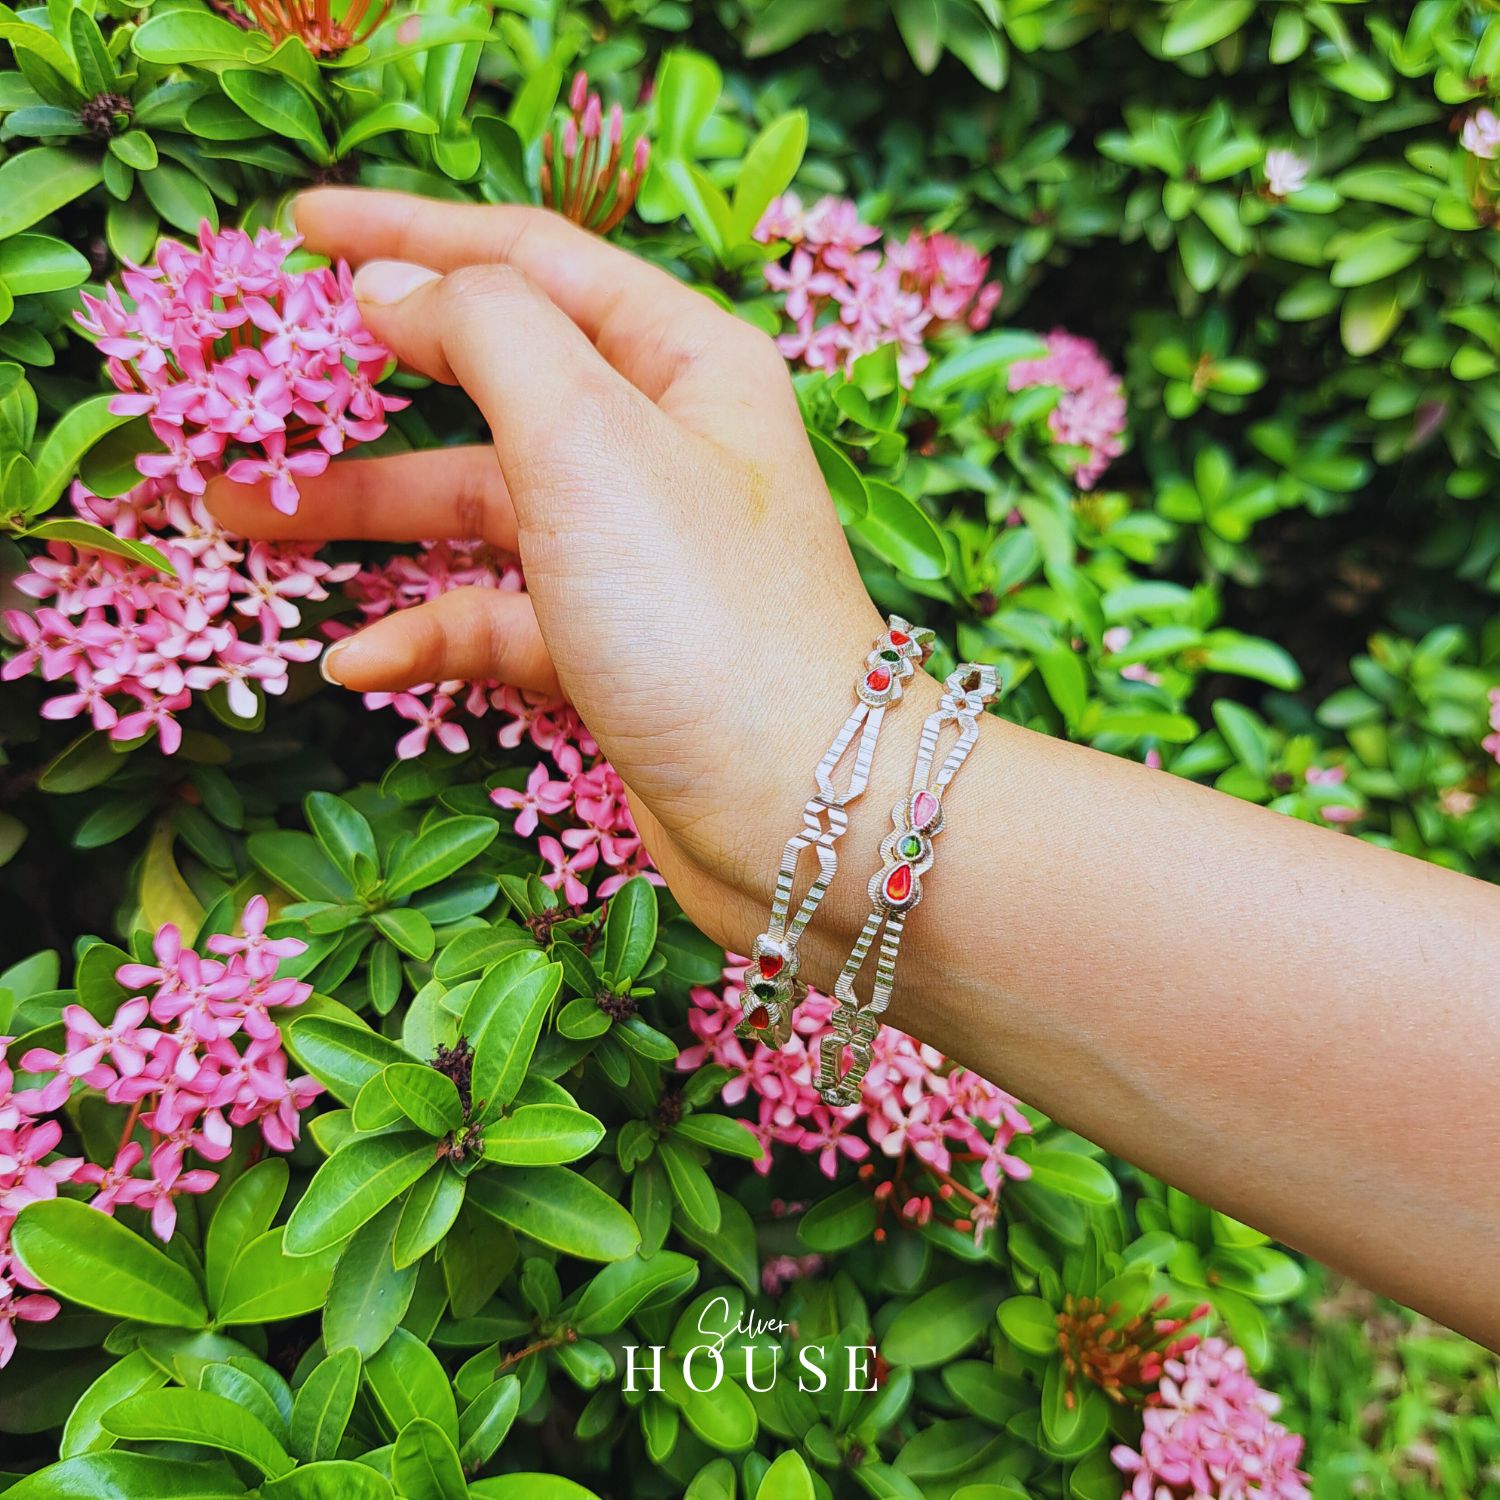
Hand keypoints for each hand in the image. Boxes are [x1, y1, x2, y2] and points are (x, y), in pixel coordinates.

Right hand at [207, 188, 908, 964]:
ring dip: (365, 515)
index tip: (297, 226)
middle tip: (252, 389)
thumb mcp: (591, 439)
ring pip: (478, 510)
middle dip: (364, 394)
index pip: (530, 261)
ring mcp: (634, 553)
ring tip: (242, 519)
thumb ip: (487, 334)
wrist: (805, 810)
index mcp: (682, 363)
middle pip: (489, 389)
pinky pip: (498, 619)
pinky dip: (427, 632)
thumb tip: (398, 282)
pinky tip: (357, 662)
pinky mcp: (612, 649)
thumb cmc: (707, 612)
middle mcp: (661, 446)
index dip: (409, 235)